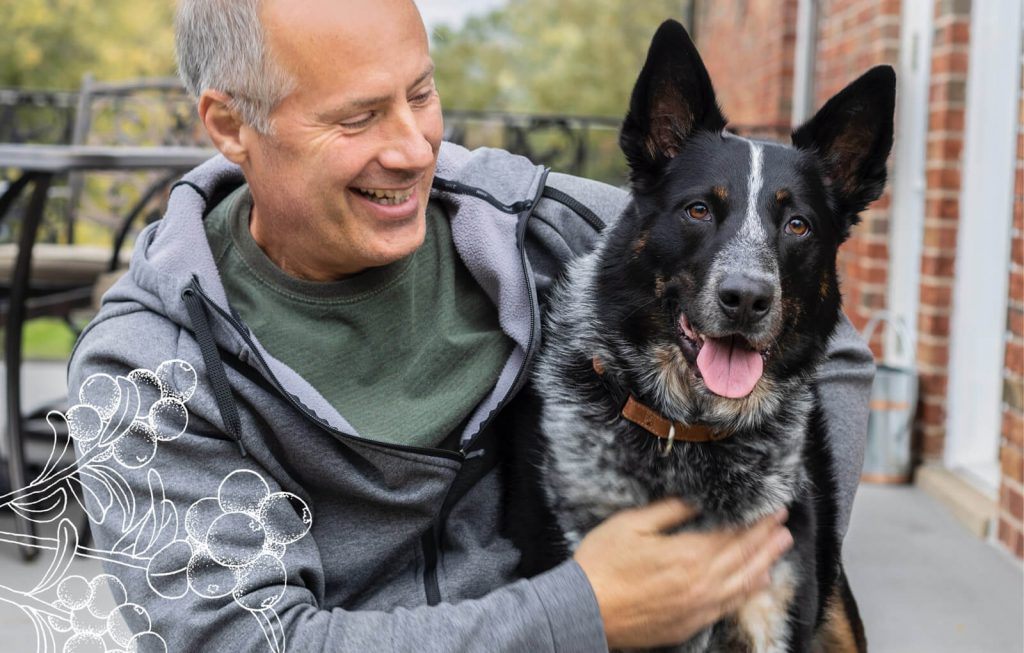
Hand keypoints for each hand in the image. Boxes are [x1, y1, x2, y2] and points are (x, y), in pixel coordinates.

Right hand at [573, 498, 792, 648]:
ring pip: (743, 584)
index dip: (757, 523)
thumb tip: (698, 499)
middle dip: (767, 540)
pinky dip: (748, 592)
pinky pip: (729, 606)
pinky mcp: (689, 623)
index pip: (734, 536)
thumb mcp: (631, 524)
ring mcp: (697, 607)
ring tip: (781, 550)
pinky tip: (757, 583)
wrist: (584, 611)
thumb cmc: (602, 563)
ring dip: (765, 564)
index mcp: (688, 555)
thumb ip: (670, 511)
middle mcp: (701, 583)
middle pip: (744, 559)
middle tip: (785, 525)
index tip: (774, 510)